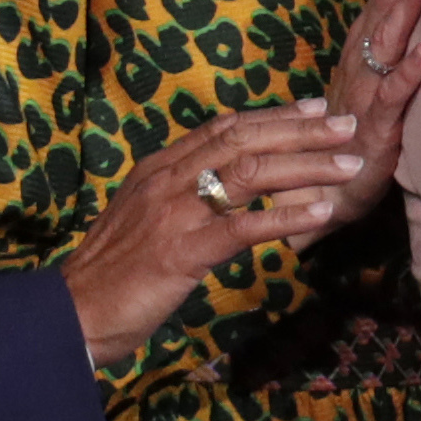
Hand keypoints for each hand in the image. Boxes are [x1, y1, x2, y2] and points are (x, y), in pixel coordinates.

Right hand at [58, 102, 363, 367]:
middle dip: (301, 131)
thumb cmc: (113, 273)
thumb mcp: (146, 219)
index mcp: (158, 169)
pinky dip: (287, 218)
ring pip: (251, 174)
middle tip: (347, 125)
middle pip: (244, 141)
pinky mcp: (181, 252)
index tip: (314, 107)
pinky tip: (323, 215)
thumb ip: (182, 196)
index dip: (272, 115)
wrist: (70, 314)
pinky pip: (243, 228)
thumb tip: (225, 184)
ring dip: (308, 167)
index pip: (224, 128)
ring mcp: (173, 214)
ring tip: (350, 166)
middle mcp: (166, 181)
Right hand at [310, 0, 420, 244]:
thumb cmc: (352, 133)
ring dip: (408, 2)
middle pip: (388, 4)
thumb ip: (385, 42)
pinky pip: (394, 97)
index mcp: (361, 50)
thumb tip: (403, 0)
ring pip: (389, 39)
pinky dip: (410, 74)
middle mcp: (361, 64)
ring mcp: (367, 93)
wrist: (321, 194)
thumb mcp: (370, 81)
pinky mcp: (377, 128)